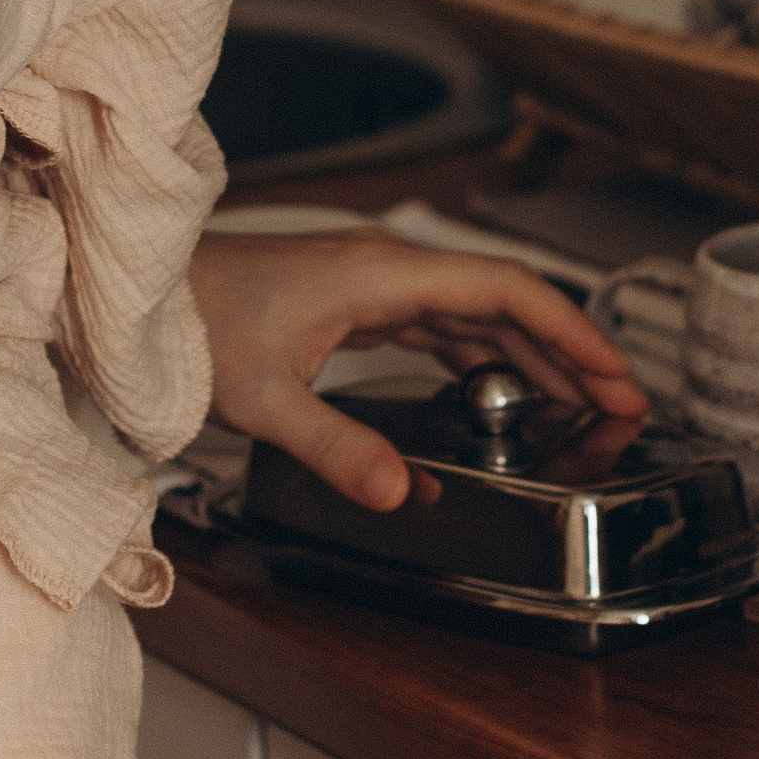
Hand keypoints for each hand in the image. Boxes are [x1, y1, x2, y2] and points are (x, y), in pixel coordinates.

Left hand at [190, 228, 649, 515]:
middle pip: (502, 300)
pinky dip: (484, 353)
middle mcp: (382, 268)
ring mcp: (369, 281)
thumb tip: (400, 491)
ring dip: (530, 353)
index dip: (568, 331)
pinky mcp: (352, 300)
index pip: (501, 291)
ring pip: (474, 311)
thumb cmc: (188, 324)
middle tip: (623, 401)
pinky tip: (503, 386)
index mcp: (377, 275)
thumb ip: (336, 447)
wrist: (136, 293)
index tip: (615, 373)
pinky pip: (440, 322)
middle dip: (568, 349)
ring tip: (581, 400)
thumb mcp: (262, 398)